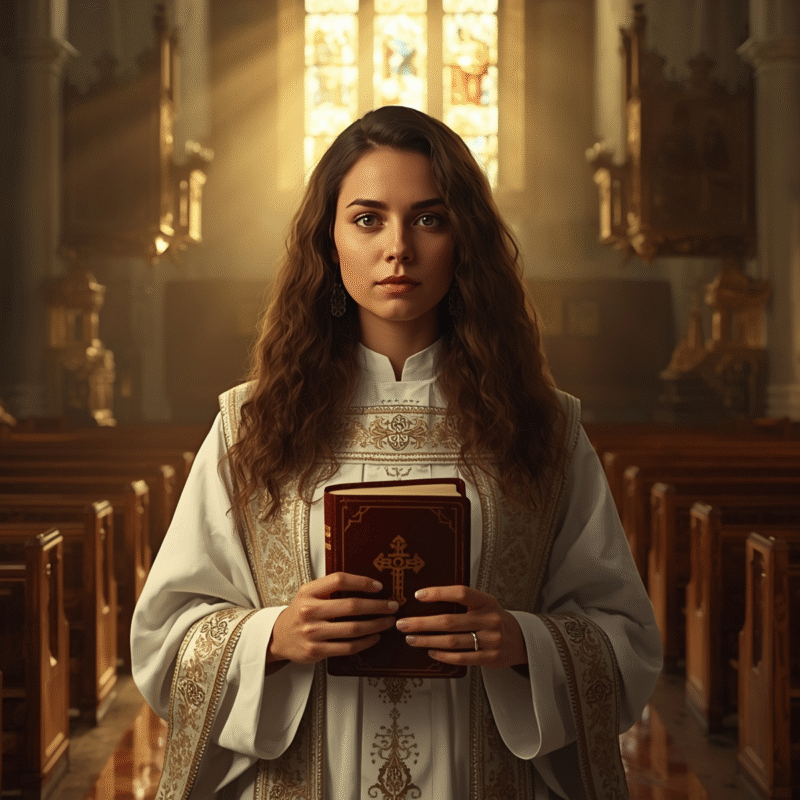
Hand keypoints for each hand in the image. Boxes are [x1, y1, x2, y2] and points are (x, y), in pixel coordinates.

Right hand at [267, 573, 397, 665]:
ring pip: (353, 629)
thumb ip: (330, 587)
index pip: (339, 580)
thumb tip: (365, 584)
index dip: (362, 582)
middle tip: (391, 605)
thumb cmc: (299, 612)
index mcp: (308, 592)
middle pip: (351, 606)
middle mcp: (309, 610)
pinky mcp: (316, 651)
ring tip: (388, 621)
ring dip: (376, 625)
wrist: (278, 636)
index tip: (378, 586)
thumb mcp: (308, 593)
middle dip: (377, 606)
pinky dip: (365, 642)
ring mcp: (312, 632)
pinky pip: (347, 647)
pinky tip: (375, 637)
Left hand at [395, 585, 526, 668]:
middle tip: (403, 624)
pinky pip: (461, 658)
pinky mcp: (489, 658)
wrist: (521, 640)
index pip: (461, 593)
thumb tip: (429, 598)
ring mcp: (490, 640)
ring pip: (452, 642)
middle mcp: (489, 620)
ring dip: (427, 641)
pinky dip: (443, 655)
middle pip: (450, 622)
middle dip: (422, 623)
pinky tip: (430, 651)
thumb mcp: (485, 604)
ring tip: (411, 638)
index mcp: (487, 601)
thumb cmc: (494, 618)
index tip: (418, 595)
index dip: (439, 593)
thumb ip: (464, 602)